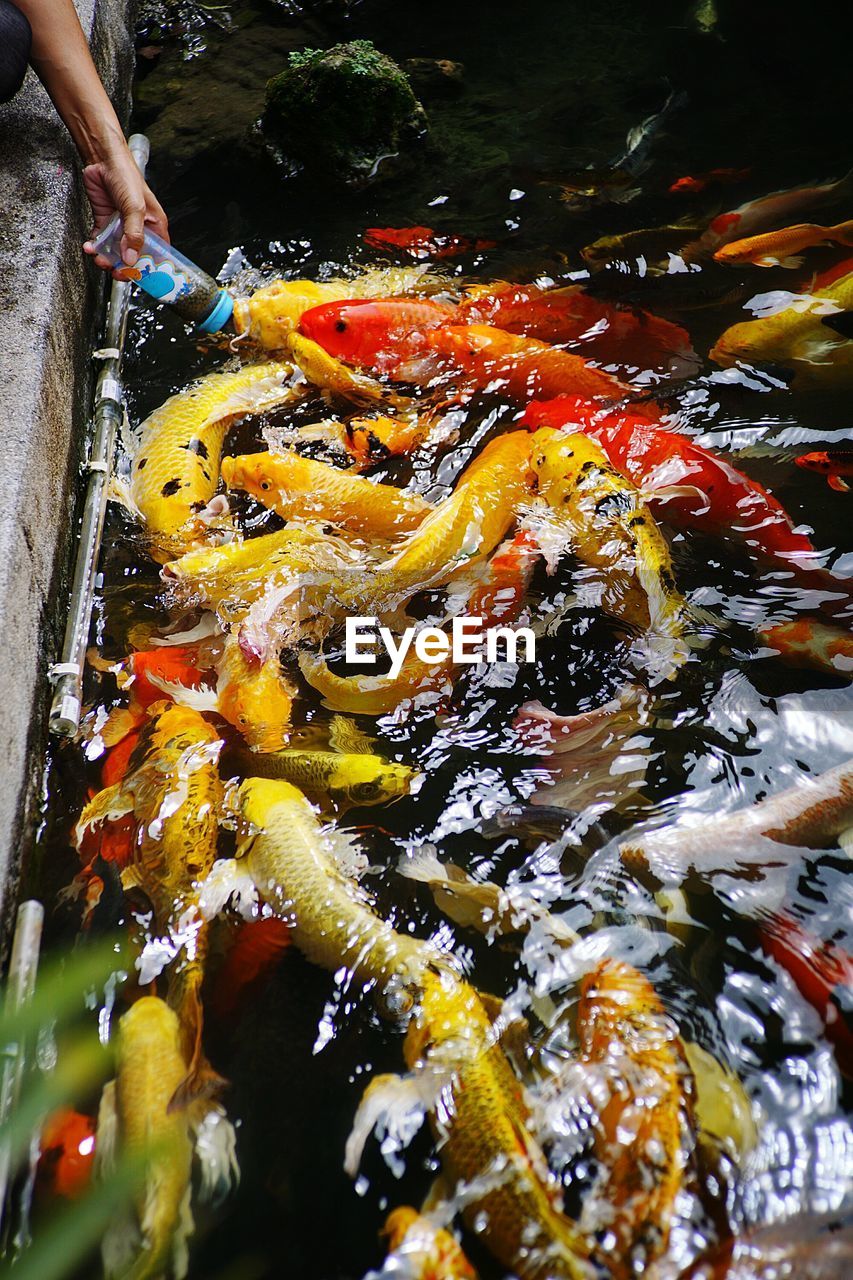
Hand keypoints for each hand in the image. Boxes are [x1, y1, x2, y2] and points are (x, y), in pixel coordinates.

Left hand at [82, 141, 168, 274]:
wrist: (102, 160)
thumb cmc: (127, 176)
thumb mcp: (135, 208)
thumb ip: (133, 235)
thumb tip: (130, 259)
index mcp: (155, 226)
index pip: (157, 255)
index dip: (150, 269)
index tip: (140, 278)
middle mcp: (139, 229)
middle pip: (134, 257)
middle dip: (124, 267)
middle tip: (116, 272)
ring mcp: (121, 227)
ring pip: (116, 252)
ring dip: (107, 259)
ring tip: (100, 258)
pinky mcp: (106, 223)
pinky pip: (101, 242)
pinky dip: (95, 247)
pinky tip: (90, 247)